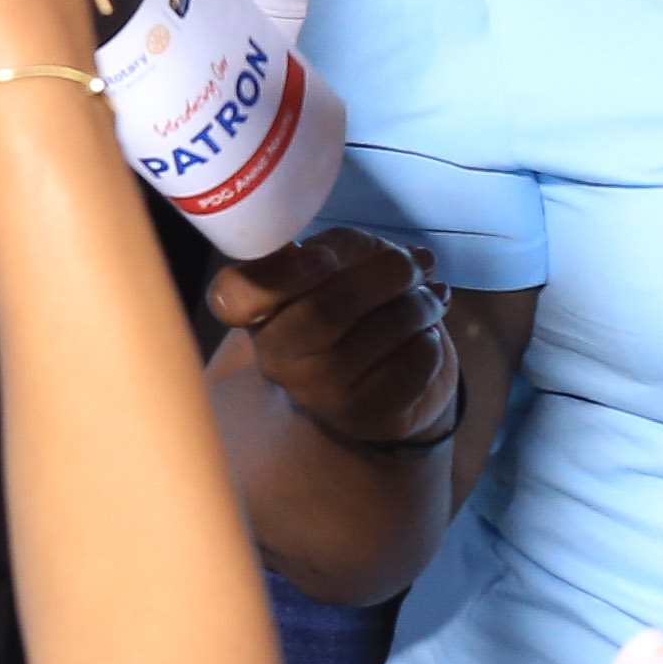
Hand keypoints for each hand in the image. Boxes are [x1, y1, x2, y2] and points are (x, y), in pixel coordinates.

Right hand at [204, 231, 459, 453]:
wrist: (394, 376)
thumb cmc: (360, 304)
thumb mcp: (343, 260)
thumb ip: (339, 247)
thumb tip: (375, 258)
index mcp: (259, 311)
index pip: (231, 297)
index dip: (279, 273)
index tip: (326, 258)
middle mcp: (275, 356)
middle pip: (324, 311)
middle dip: (386, 276)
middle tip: (418, 264)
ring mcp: (315, 392)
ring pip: (377, 335)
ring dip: (419, 306)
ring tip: (430, 299)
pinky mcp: (362, 416)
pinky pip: (409, 367)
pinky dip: (430, 344)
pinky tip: (427, 338)